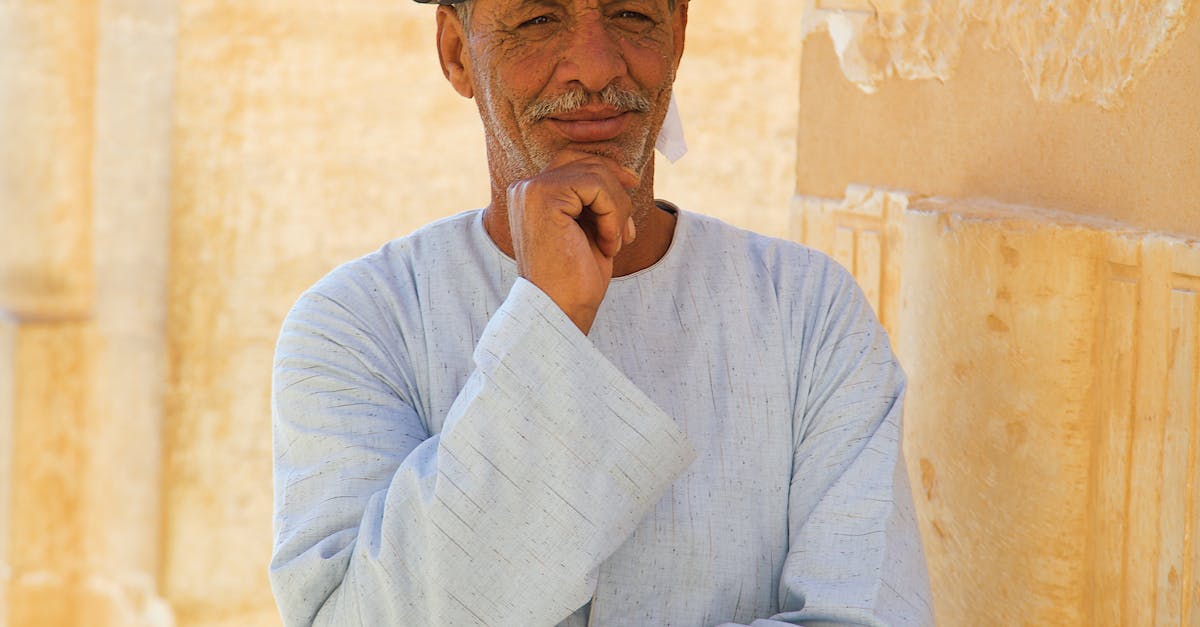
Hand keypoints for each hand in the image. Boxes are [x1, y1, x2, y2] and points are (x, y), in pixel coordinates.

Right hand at [507, 150, 639, 333]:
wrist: (560, 311)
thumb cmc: (575, 278)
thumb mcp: (589, 227)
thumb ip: (596, 197)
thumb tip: (626, 172)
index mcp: (531, 194)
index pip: (576, 160)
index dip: (609, 170)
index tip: (632, 186)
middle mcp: (525, 186)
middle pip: (588, 161)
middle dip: (617, 192)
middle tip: (625, 232)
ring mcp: (531, 189)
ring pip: (596, 173)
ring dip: (617, 210)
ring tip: (613, 243)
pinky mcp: (543, 196)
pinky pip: (596, 186)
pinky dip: (613, 215)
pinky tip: (607, 245)